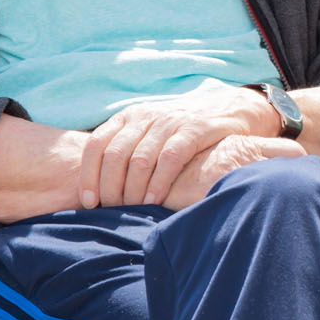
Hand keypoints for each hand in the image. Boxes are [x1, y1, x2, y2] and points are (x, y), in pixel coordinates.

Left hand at [78, 83, 282, 207]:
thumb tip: (97, 188)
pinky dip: (159, 182)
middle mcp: (145, 116)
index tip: (88, 202)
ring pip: (139, 159)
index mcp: (128, 117)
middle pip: (115, 155)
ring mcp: (170, 122)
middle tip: (111, 212)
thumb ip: (127, 150)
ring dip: (132, 190)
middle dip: (110, 188)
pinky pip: (170, 158)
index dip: (88, 175)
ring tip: (132, 210)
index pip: (96, 145)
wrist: (231, 108)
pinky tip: (155, 201)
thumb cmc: (184, 130)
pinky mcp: (194, 129)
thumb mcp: (151, 132)